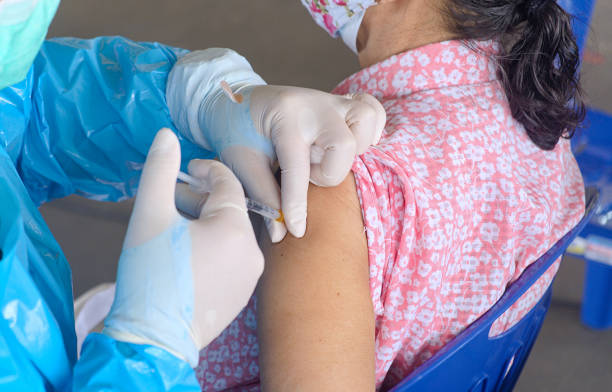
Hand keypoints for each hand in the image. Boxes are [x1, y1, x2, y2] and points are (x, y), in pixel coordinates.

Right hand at [103, 128, 263, 366]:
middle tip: (173, 195)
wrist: (153, 338)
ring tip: (176, 223)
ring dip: (207, 221)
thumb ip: (159, 170)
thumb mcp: (149, 216)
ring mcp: (251, 276)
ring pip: (231, 234)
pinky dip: (213, 246)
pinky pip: (232, 257)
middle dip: (203, 197)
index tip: (184, 169)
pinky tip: (187, 250)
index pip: (228, 184)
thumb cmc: (150, 276)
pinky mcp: (243, 294)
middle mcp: (252, 252)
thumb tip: (166, 135)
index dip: (206, 170)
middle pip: (230, 209)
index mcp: (234, 229)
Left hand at [167, 49, 385, 241]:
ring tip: (326, 157)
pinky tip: (348, 145)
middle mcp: (314, 104)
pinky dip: (368, 132)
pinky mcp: (343, 104)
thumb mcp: (242, 163)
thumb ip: (263, 196)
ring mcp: (332, 100)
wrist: (239, 100)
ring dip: (352, 148)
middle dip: (329, 171)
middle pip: (344, 144)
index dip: (297, 205)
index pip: (297, 168)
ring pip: (366, 120)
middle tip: (309, 173)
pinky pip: (374, 111)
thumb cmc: (237, 131)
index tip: (296, 230)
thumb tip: (282, 233)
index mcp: (284, 116)